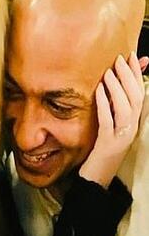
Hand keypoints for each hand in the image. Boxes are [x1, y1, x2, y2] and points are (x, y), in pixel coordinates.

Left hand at [79, 52, 145, 187]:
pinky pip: (108, 120)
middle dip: (129, 76)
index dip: (137, 75)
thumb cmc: (100, 150)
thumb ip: (111, 107)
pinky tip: (98, 91)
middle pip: (136, 98)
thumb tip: (111, 85)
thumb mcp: (108, 127)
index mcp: (133, 123)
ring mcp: (122, 136)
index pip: (140, 94)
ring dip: (118, 87)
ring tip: (109, 72)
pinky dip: (105, 104)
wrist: (96, 178)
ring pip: (126, 108)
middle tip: (119, 59)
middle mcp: (132, 128)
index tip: (132, 57)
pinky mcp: (108, 144)